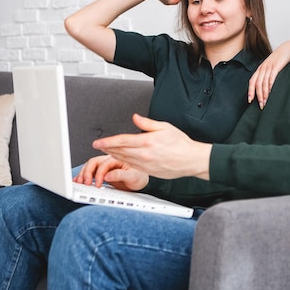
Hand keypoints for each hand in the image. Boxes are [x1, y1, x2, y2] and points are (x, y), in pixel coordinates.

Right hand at [74, 154, 149, 190]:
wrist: (141, 180)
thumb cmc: (139, 177)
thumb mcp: (133, 177)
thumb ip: (120, 175)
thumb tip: (107, 176)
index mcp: (118, 159)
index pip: (104, 164)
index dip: (99, 175)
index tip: (98, 185)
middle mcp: (110, 160)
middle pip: (94, 162)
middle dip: (87, 172)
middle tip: (85, 183)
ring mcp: (105, 166)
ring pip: (90, 166)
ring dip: (83, 173)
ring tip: (79, 182)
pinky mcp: (102, 172)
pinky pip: (90, 171)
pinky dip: (83, 176)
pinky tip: (78, 180)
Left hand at [92, 114, 211, 180]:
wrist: (191, 160)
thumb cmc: (181, 144)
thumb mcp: (165, 127)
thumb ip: (147, 123)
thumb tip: (135, 118)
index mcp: (147, 142)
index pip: (122, 141)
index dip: (107, 141)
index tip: (98, 142)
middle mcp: (144, 155)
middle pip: (119, 151)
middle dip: (107, 148)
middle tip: (98, 145)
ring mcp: (145, 165)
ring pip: (124, 160)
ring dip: (113, 155)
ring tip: (106, 151)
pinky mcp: (148, 171)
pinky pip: (131, 166)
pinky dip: (122, 162)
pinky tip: (120, 159)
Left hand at [248, 40, 289, 107]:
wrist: (288, 48)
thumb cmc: (281, 58)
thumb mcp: (271, 66)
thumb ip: (267, 74)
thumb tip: (266, 86)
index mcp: (260, 68)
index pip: (252, 81)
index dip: (250, 91)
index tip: (250, 100)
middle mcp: (263, 68)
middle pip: (257, 84)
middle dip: (258, 96)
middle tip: (261, 105)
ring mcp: (269, 67)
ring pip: (263, 83)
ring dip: (264, 94)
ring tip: (265, 102)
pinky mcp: (276, 67)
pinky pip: (271, 78)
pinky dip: (270, 87)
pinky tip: (271, 93)